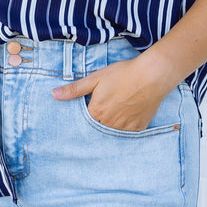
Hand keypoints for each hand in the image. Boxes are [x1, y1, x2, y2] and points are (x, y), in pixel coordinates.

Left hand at [51, 51, 174, 131]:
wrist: (152, 75)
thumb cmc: (123, 74)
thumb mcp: (96, 78)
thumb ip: (75, 89)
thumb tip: (54, 95)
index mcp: (96, 112)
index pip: (83, 122)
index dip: (84, 117)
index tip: (86, 113)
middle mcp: (109, 124)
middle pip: (97, 128)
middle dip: (97, 122)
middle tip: (104, 110)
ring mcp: (124, 127)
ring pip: (112, 131)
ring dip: (110, 125)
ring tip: (116, 111)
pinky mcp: (138, 128)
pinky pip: (127, 132)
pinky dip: (125, 126)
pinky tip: (127, 114)